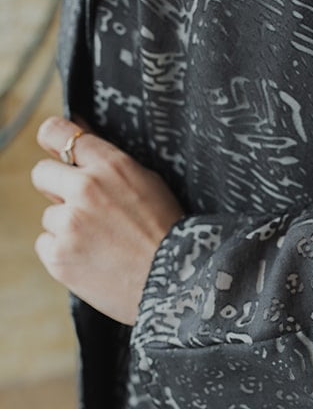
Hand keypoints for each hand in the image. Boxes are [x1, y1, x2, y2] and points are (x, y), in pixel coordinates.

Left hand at [31, 116, 184, 324]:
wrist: (175, 281)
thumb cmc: (166, 230)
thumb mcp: (147, 181)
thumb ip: (107, 159)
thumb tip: (77, 128)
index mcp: (111, 165)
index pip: (57, 133)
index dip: (52, 138)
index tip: (53, 145)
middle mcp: (86, 189)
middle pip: (41, 173)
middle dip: (55, 186)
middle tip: (80, 204)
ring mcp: (69, 223)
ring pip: (49, 215)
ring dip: (67, 225)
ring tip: (100, 240)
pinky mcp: (58, 256)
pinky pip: (46, 244)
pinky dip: (63, 251)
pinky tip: (92, 257)